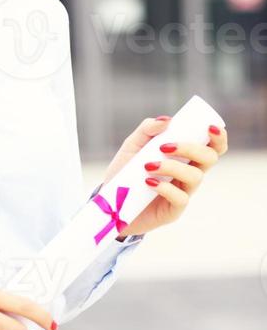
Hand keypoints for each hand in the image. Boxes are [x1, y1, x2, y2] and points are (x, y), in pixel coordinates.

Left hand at [101, 116, 228, 237]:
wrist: (110, 200)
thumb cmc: (126, 170)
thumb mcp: (132, 145)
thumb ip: (147, 129)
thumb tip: (167, 120)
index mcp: (185, 156)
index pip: (212, 146)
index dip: (218, 137)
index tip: (210, 127)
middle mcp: (188, 173)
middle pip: (209, 158)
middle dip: (191, 148)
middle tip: (165, 147)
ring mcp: (183, 192)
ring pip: (195, 177)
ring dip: (172, 167)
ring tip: (147, 166)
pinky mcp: (174, 210)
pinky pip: (181, 198)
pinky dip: (166, 188)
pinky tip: (148, 182)